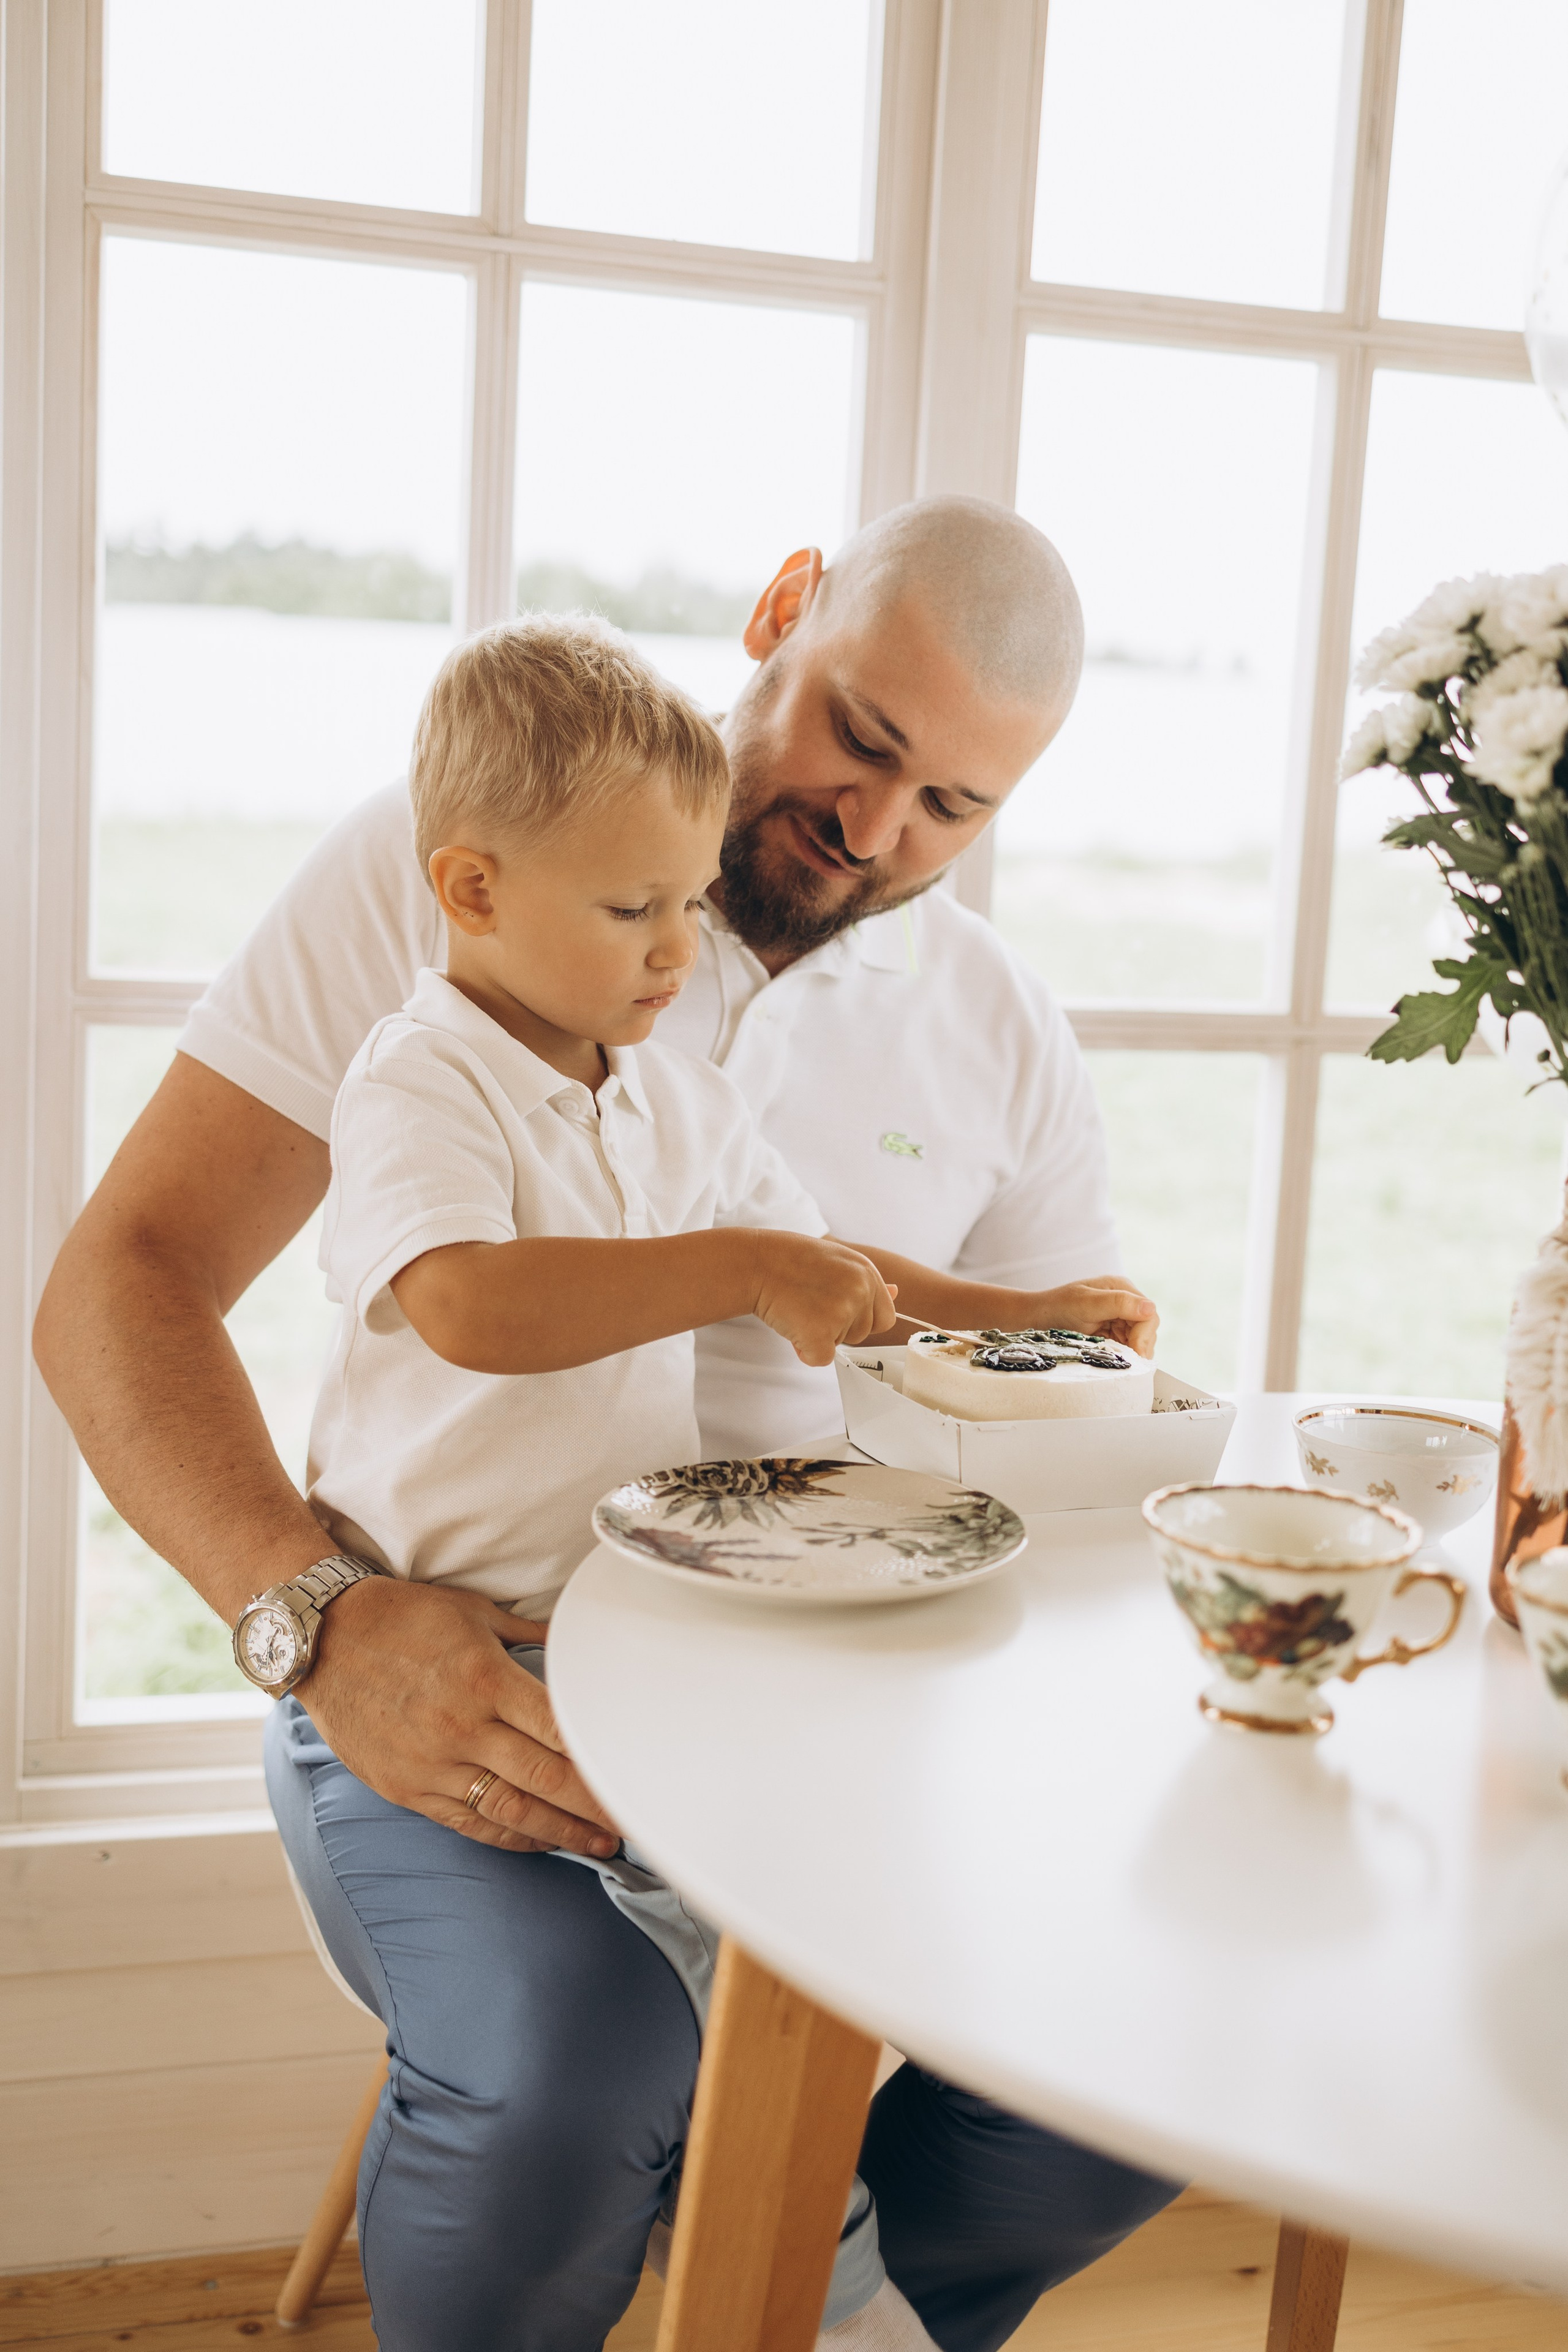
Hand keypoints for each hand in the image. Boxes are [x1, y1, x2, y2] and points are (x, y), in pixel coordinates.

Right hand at [299, 1577, 620, 1856]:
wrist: (322, 1639)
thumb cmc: (402, 1617)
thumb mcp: (473, 1612)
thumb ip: (529, 1635)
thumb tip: (578, 1644)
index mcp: (485, 1678)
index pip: (558, 1729)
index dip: (601, 1759)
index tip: (632, 1776)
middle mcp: (462, 1726)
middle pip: (544, 1778)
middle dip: (593, 1806)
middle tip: (632, 1824)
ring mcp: (432, 1763)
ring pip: (510, 1811)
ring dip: (560, 1832)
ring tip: (597, 1844)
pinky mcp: (406, 1788)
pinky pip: (467, 1823)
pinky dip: (509, 1836)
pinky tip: (539, 1840)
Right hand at [749, 1232, 898, 1366]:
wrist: (756, 1263)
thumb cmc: (790, 1260)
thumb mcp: (837, 1260)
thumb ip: (865, 1282)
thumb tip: (896, 1292)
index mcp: (867, 1272)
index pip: (884, 1317)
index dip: (858, 1319)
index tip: (833, 1307)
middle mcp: (861, 1290)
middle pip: (862, 1334)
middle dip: (838, 1328)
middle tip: (810, 1303)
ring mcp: (842, 1311)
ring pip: (839, 1346)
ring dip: (819, 1335)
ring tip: (798, 1307)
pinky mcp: (821, 1333)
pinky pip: (820, 1359)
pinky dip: (803, 1350)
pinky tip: (790, 1323)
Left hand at [1027, 1276, 1158, 1359]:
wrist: (1034, 1320)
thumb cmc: (1057, 1308)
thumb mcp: (1086, 1304)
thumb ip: (1118, 1303)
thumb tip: (1151, 1308)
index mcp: (1121, 1288)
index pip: (1148, 1314)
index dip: (1145, 1335)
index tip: (1135, 1353)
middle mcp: (1124, 1302)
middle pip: (1147, 1329)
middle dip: (1140, 1346)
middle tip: (1126, 1363)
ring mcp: (1118, 1319)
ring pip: (1140, 1341)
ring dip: (1131, 1354)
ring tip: (1114, 1360)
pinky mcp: (1112, 1335)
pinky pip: (1127, 1349)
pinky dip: (1123, 1357)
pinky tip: (1111, 1360)